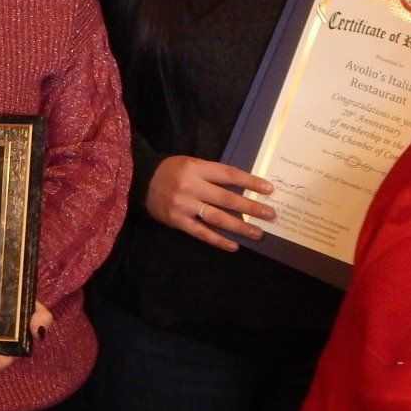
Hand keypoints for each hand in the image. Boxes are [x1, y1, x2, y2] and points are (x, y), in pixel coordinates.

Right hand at [147, 155, 275, 251]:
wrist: (140, 181)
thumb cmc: (171, 171)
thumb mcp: (191, 164)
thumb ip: (212, 174)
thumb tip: (242, 187)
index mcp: (196, 168)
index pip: (228, 175)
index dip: (250, 182)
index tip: (269, 189)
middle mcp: (191, 186)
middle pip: (226, 198)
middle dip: (251, 207)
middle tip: (270, 214)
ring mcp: (184, 205)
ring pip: (217, 218)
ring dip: (240, 226)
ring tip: (258, 233)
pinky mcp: (177, 221)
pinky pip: (202, 233)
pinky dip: (218, 240)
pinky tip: (234, 246)